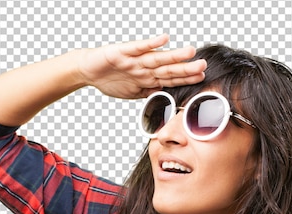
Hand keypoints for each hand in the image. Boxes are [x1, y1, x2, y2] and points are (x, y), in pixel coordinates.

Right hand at [78, 33, 206, 98]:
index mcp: (147, 77)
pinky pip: (138, 47)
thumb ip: (149, 92)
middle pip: (168, 68)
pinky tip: (164, 39)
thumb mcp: (133, 92)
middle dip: (185, 68)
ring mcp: (134, 59)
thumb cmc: (110, 79)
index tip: (202, 78)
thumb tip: (164, 96)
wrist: (88, 70)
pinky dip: (150, 43)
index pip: (170, 78)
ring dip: (174, 56)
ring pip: (157, 58)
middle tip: (203, 66)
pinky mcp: (122, 52)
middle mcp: (144, 66)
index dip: (185, 78)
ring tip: (190, 52)